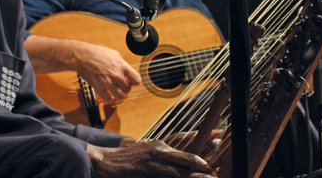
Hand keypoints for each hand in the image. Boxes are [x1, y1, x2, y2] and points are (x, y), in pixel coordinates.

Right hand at [75, 42, 141, 102]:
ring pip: (120, 96)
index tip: (131, 81)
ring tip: (118, 92)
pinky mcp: (99, 87)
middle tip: (122, 86)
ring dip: (120, 95)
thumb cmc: (98, 53)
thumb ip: (123, 64)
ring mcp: (108, 83)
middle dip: (126, 88)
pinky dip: (111, 99)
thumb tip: (127, 72)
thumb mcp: (115, 54)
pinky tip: (111, 97)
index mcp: (123, 66)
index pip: (137, 80)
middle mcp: (117, 75)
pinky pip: (108, 99)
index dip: (135, 82)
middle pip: (128, 89)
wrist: (83, 56)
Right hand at [87, 140, 216, 177]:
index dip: (203, 153)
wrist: (106, 163)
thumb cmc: (129, 158)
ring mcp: (155, 167)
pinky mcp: (149, 177)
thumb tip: (184, 156)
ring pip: (181, 174)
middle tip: (215, 175)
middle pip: (188, 161)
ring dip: (195, 177)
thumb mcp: (149, 149)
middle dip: (204, 169)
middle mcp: (160, 154)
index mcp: (162, 147)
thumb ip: (166, 153)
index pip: (187, 148)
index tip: (215, 155)